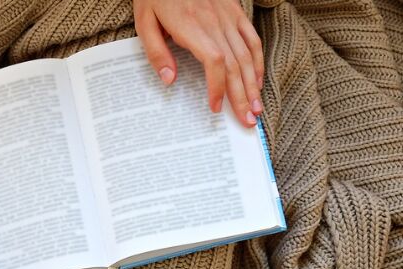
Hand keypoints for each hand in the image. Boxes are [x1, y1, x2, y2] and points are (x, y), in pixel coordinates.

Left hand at [134, 0, 264, 126]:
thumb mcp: (145, 22)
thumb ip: (156, 52)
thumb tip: (170, 80)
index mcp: (192, 26)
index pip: (214, 61)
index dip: (218, 87)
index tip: (215, 107)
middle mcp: (215, 23)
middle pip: (235, 65)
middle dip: (242, 97)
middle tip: (247, 122)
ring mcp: (228, 17)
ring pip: (246, 55)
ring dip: (253, 85)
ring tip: (256, 109)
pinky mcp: (235, 12)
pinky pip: (251, 39)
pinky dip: (257, 62)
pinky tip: (257, 81)